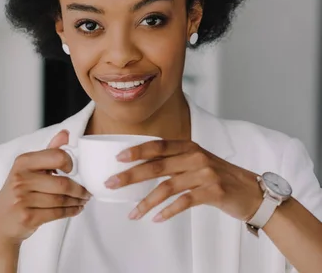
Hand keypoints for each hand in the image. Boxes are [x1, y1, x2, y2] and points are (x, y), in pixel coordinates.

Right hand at [0, 130, 90, 245]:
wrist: (0, 223)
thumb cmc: (18, 193)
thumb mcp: (28, 169)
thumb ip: (48, 151)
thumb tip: (66, 133)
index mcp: (23, 162)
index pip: (57, 156)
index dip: (70, 163)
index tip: (75, 170)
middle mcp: (20, 178)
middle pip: (62, 182)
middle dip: (80, 189)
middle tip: (87, 192)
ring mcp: (22, 198)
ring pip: (61, 199)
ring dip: (77, 201)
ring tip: (82, 200)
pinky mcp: (27, 216)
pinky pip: (57, 213)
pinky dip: (71, 211)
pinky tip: (76, 208)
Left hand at [104, 140, 261, 222]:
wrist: (253, 192)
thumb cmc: (219, 177)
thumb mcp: (197, 162)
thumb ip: (174, 161)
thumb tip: (140, 168)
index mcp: (188, 147)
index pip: (157, 146)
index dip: (137, 151)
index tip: (118, 158)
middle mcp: (195, 157)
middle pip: (156, 166)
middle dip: (131, 176)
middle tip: (112, 184)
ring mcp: (205, 174)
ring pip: (167, 187)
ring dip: (146, 202)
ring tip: (133, 213)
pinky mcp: (214, 191)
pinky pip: (184, 202)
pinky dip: (168, 211)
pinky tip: (156, 218)